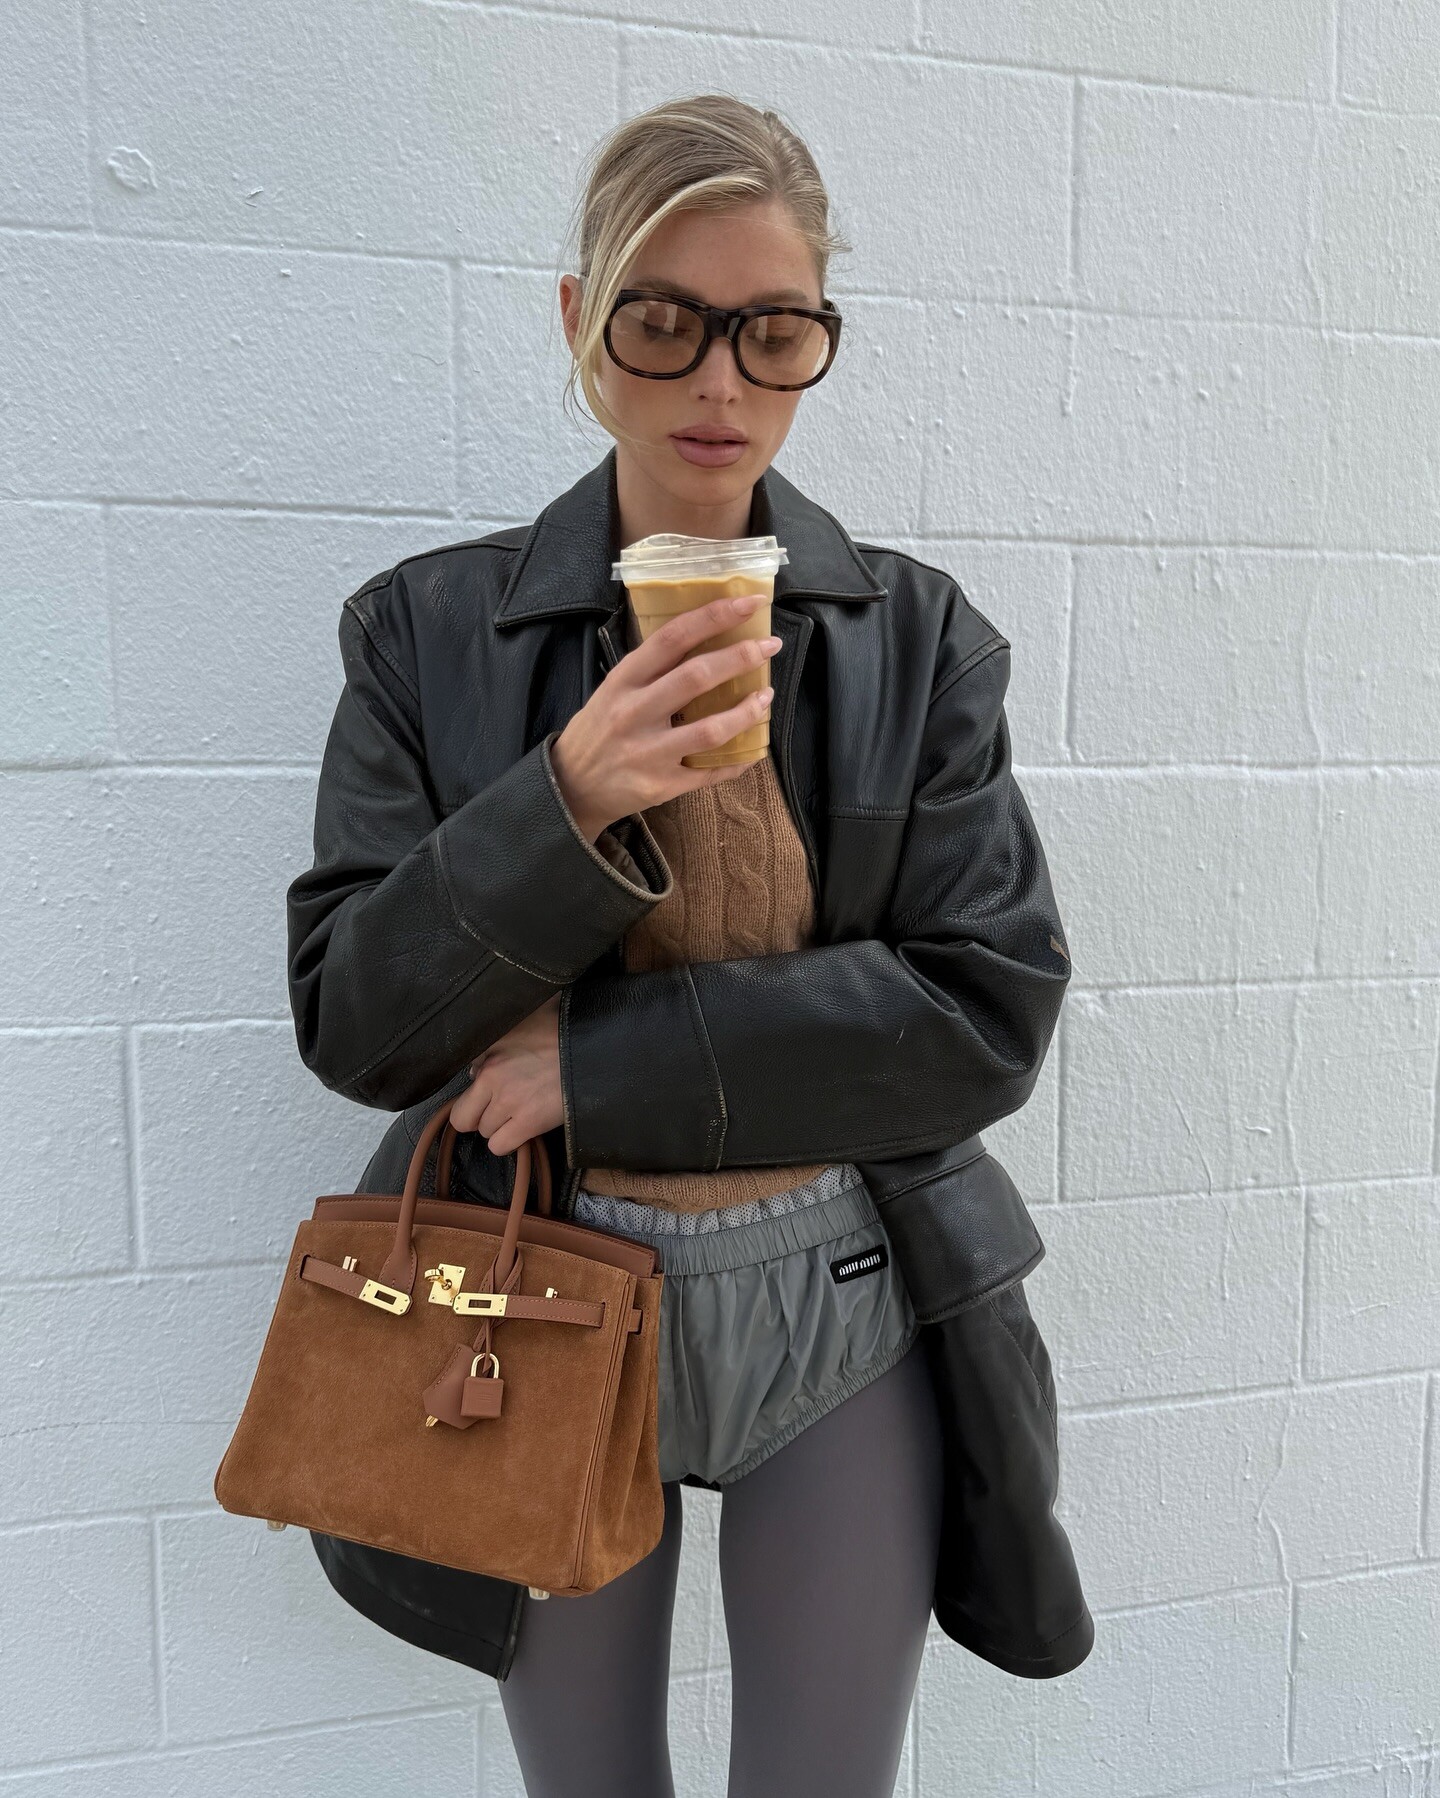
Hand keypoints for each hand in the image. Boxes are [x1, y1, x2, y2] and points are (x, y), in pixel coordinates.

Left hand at [451, 994, 563, 1156]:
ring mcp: (510, 1102)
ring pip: (485, 1132)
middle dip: (478, 1118)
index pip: (461, 1089)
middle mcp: (492, 1078)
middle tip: (496, 1113)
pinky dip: (509, 1142)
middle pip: (463, 1119)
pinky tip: (522, 1131)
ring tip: (519, 1116)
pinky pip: (500, 1146)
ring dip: (499, 1128)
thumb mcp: (522, 1023)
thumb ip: (494, 1044)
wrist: (594, 1047)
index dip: (474, 1096)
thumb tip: (475, 1069)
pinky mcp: (529, 1122)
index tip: (487, 1097)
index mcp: (489, 1054)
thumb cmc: (561, 1030)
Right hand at [549, 592, 779, 839]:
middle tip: (770, 645)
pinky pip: (709, 772)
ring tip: (766, 697)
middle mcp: (634, 713)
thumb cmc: (599, 729)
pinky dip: (738, 759)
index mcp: (623, 681)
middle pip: (696, 677)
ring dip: (747, 711)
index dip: (714, 616)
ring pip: (710, 729)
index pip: (672, 638)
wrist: (572, 786)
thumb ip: (652, 669)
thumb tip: (708, 639)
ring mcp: (648, 753)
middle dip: (741, 656)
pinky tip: (753, 749)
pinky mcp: (661, 786)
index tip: (749, 602)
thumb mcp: (614, 689)